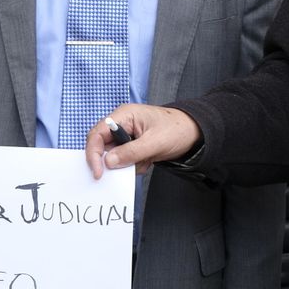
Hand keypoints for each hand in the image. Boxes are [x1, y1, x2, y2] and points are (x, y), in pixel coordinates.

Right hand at [85, 103, 200, 178]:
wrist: (194, 134)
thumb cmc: (176, 130)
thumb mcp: (154, 142)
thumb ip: (131, 152)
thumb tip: (108, 162)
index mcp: (124, 116)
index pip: (97, 134)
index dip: (93, 153)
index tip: (98, 172)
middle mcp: (121, 124)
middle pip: (102, 145)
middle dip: (111, 161)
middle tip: (123, 170)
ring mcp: (126, 136)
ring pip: (113, 156)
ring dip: (126, 164)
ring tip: (145, 161)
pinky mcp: (132, 146)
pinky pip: (124, 160)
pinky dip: (134, 165)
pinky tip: (149, 161)